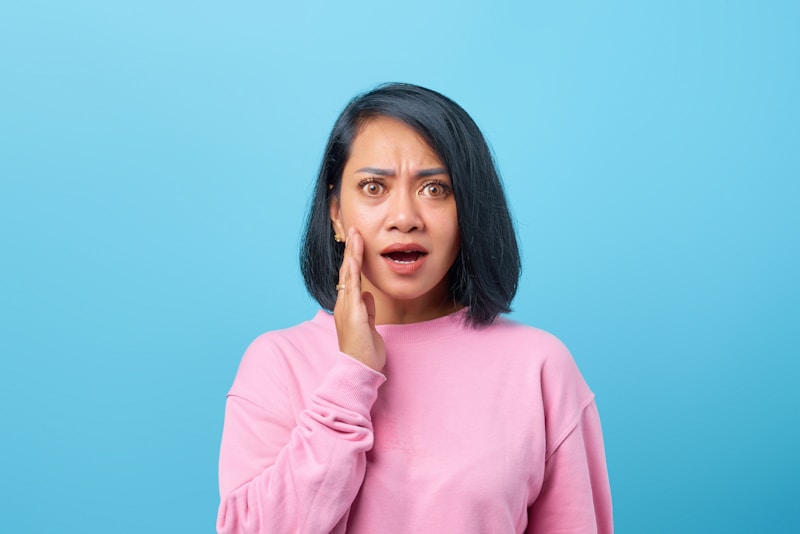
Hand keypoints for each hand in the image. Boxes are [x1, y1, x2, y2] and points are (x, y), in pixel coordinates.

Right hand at [333, 228, 385, 371]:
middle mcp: (343, 304)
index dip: (353, 257)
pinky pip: (352, 288)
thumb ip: (368, 309)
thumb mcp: (369, 325)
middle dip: (350, 249)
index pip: (350, 276)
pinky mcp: (352, 314)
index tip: (357, 240)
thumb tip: (369, 296)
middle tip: (353, 228)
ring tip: (354, 235)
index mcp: (348, 306)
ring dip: (351, 254)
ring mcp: (346, 308)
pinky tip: (354, 258)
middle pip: (346, 271)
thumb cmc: (364, 351)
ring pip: (347, 275)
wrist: (359, 369)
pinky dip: (352, 272)